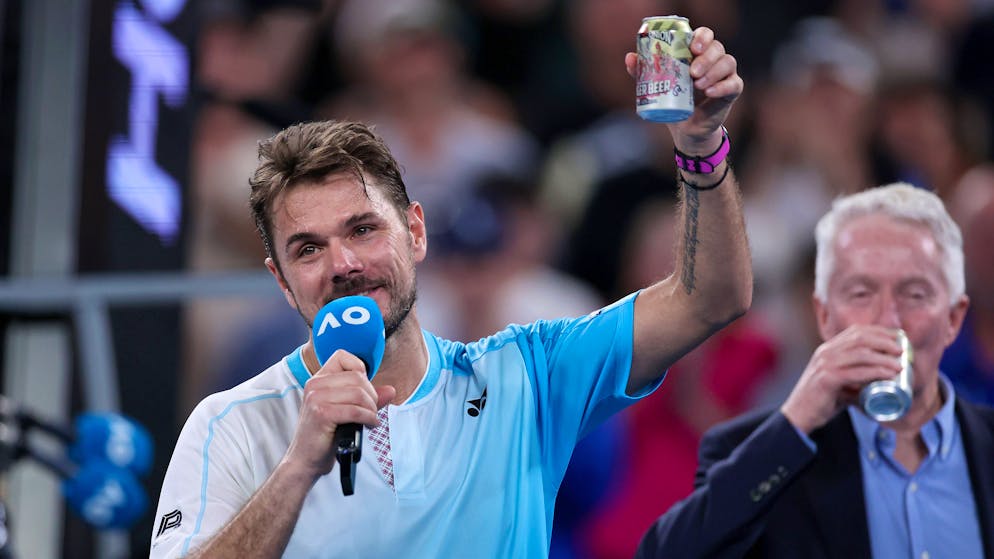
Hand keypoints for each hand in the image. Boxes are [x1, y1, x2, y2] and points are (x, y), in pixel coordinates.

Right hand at [283, 349, 394, 479]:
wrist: (306, 460)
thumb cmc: (325, 436)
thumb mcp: (348, 412)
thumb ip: (368, 399)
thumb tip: (391, 390)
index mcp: (319, 380)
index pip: (343, 356)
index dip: (361, 370)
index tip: (364, 390)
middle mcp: (315, 385)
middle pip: (358, 377)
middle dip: (372, 396)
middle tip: (371, 411)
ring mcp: (316, 398)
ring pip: (359, 393)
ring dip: (372, 409)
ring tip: (370, 420)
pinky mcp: (321, 414)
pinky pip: (356, 410)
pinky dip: (369, 418)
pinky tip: (369, 426)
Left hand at [625, 26, 741, 152]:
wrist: (685, 129)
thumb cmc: (673, 101)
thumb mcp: (656, 86)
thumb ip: (643, 71)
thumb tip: (629, 58)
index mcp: (697, 53)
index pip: (705, 35)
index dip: (702, 37)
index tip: (692, 48)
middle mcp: (714, 60)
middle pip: (717, 47)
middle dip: (706, 58)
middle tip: (692, 72)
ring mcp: (725, 74)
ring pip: (727, 63)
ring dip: (713, 71)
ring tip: (698, 84)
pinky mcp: (732, 90)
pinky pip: (734, 84)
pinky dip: (722, 87)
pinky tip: (710, 92)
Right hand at [780, 325, 902, 433]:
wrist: (798, 415)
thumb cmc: (822, 400)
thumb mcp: (840, 382)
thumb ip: (857, 377)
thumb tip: (884, 378)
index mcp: (828, 349)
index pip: (856, 331)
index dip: (880, 332)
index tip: (899, 339)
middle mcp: (825, 352)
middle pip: (860, 338)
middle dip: (885, 341)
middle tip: (903, 351)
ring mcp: (824, 364)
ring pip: (860, 353)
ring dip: (884, 357)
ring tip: (900, 365)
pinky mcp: (826, 379)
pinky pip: (855, 372)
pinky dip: (875, 372)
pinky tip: (888, 375)